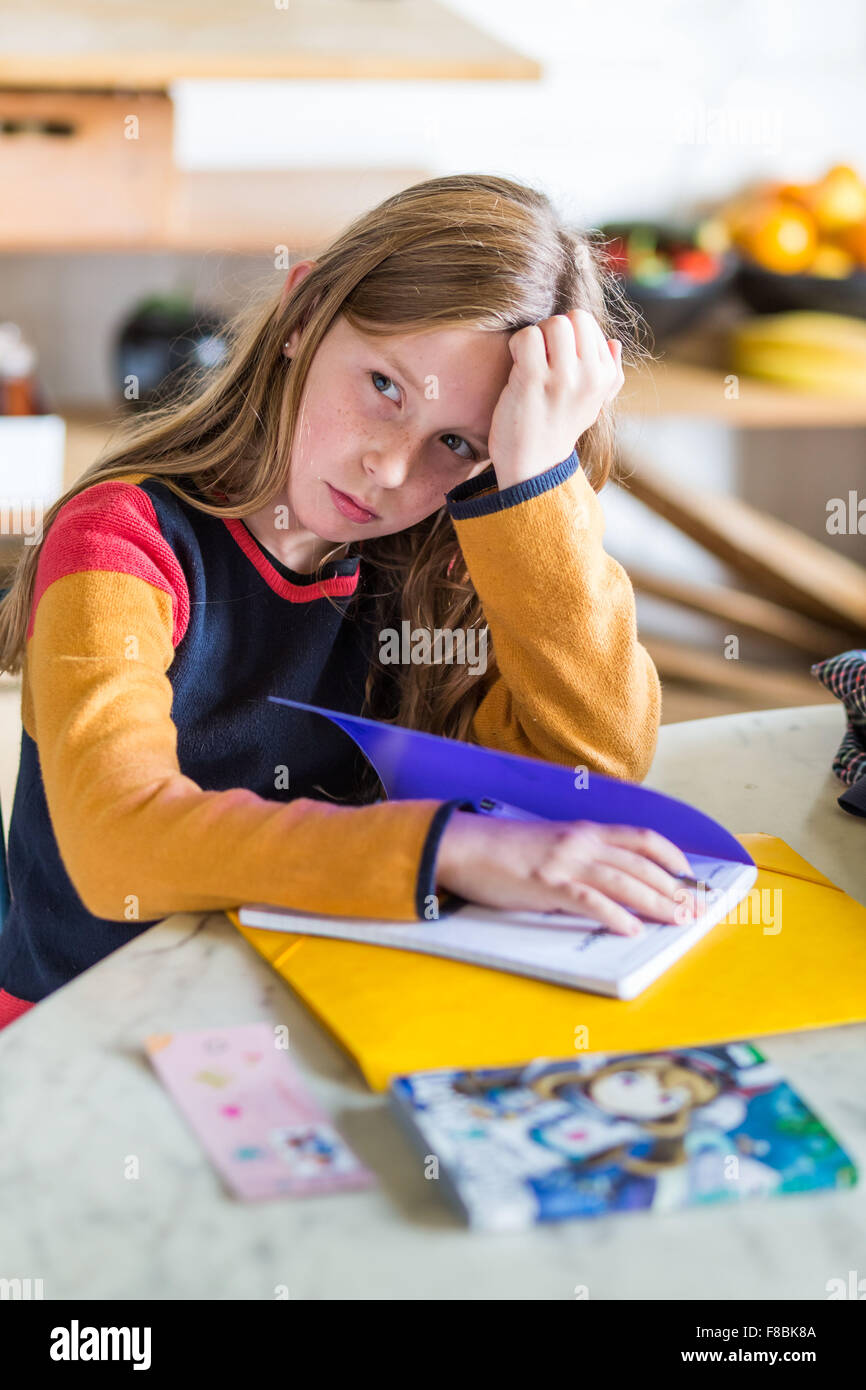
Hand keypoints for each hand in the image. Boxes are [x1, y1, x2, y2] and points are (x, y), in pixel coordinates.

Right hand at [434, 812, 698, 935]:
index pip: (643, 838)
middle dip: (674, 888)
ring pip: (625, 881)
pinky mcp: (548, 884)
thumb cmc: (505, 849)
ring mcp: (566, 862)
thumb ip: (582, 858)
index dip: (672, 857)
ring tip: (677, 921)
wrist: (464, 844)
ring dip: (656, 903)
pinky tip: (630, 929)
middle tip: (695, 910)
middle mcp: (583, 842)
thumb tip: (610, 882)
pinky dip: (614, 915)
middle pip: (642, 864)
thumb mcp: (553, 844)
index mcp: (586, 831)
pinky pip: (590, 900)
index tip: (690, 876)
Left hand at [487, 309, 624, 489]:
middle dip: (550, 330)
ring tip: (528, 362)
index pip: (586, 323)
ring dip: (534, 337)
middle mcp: (589, 376)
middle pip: (571, 318)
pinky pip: (527, 336)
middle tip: (539, 356)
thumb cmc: (559, 429)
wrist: (534, 466)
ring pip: (552, 324)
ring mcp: (563, 379)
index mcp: (605, 376)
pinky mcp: (534, 381)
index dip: (565, 335)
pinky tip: (517, 367)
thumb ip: (609, 373)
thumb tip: (614, 342)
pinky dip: (517, 345)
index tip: (555, 360)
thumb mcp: (594, 404)